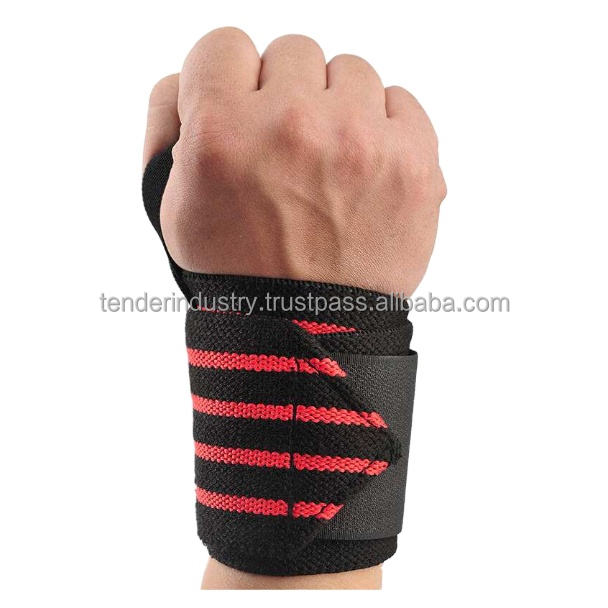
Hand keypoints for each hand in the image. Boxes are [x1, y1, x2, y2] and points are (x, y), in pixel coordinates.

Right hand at [143, 27, 445, 295]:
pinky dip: (383, 125)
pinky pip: (401, 100)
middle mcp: (292, 125)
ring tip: (328, 162)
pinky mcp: (413, 161)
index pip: (223, 44)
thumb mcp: (173, 206)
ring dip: (335, 108)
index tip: (241, 108)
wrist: (308, 328)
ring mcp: (360, 140)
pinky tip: (366, 164)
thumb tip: (193, 79)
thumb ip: (170, 122)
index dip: (229, 79)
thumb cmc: (241, 272)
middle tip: (286, 146)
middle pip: (292, 52)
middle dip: (283, 94)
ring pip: (349, 71)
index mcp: (222, 133)